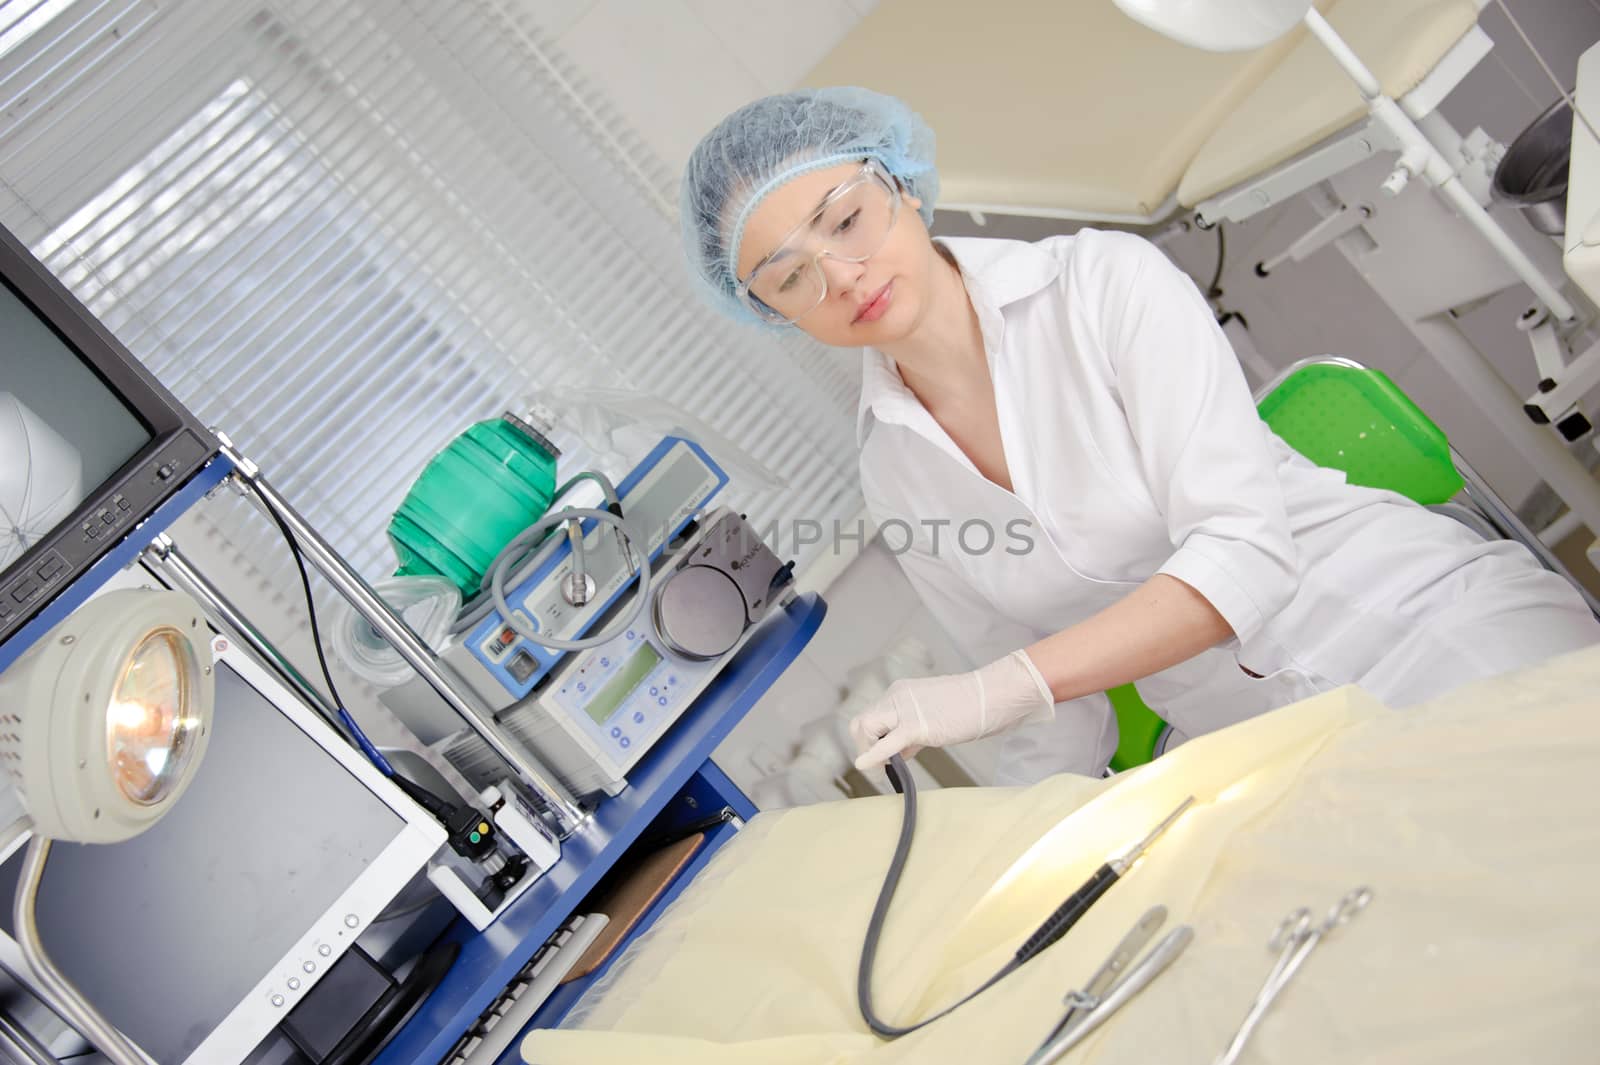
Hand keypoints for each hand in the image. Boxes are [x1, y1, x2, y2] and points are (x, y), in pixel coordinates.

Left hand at [848, 649, 1054, 771]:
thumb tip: (900, 751)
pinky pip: (886, 742)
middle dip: (864, 746)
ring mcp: (904, 709)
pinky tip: (864, 766)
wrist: (990, 697)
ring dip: (867, 751)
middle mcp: (897, 696)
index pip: (872, 715)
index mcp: (900, 692)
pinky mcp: (916, 725)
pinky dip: (871, 755)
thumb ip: (913, 731)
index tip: (886, 754)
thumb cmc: (970, 707)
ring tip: (881, 769)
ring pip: (866, 728)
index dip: (872, 738)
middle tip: (878, 764)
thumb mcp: (934, 716)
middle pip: (861, 722)